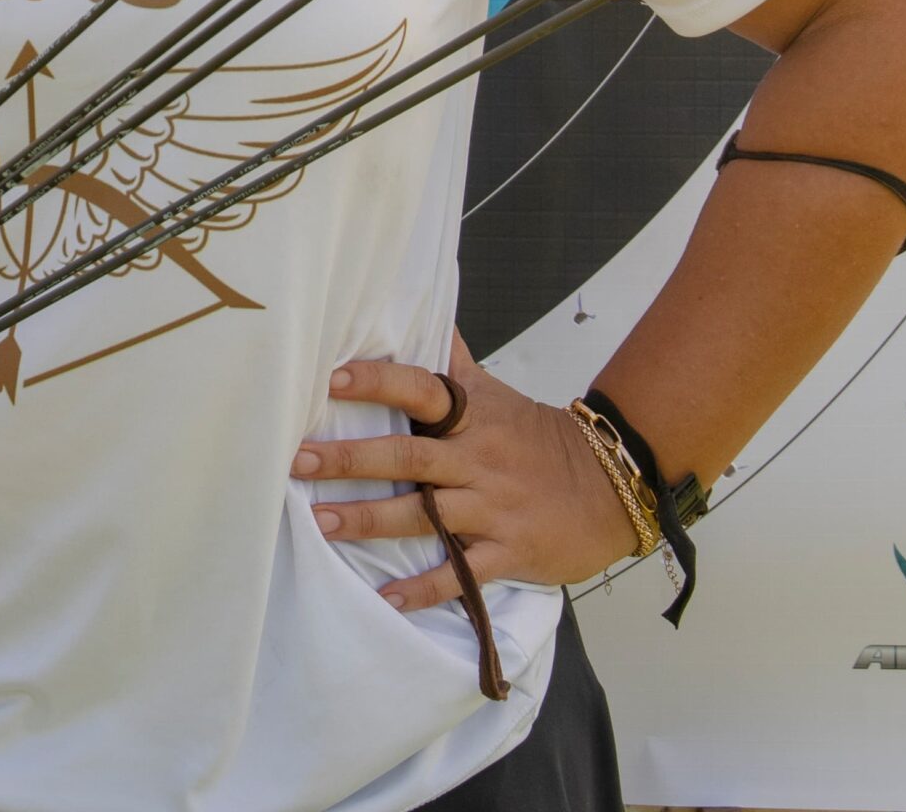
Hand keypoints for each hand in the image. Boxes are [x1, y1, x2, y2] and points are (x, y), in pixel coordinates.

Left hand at [289, 333, 641, 611]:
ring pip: (424, 515)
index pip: (419, 390)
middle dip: (350, 459)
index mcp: (471, 415)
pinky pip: (461, 573)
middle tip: (298, 459)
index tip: (331, 381)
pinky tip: (386, 598)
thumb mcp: (493, 391)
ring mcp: (491, 507)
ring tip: (321, 522)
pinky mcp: (507, 552)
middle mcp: (476, 459)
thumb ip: (451, 359)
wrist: (607, 487)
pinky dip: (424, 588)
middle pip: (408, 456)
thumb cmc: (533, 436)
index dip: (377, 382)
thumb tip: (421, 307)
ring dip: (369, 521)